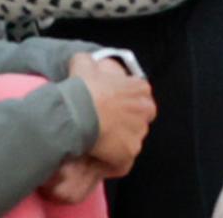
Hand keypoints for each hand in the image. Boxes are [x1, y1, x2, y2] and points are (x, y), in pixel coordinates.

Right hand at [71, 56, 154, 174]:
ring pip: (131, 141)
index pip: (138, 98)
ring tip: (99, 145)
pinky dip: (111, 163)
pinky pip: (122, 162)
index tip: (108, 110)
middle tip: (104, 128)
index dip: (122, 105)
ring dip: (118, 144)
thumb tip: (83, 58)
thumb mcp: (83, 66)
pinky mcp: (130, 152)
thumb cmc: (83, 90)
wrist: (77, 114)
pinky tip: (98, 161)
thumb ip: (87, 60)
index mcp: (140, 88)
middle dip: (125, 124)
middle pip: (139, 120)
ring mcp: (140, 132)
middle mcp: (146, 109)